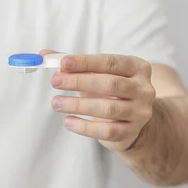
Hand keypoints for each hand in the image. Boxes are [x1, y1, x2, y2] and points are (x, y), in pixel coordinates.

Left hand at [41, 50, 155, 151]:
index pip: (111, 62)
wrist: (132, 120)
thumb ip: (72, 64)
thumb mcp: (96, 74)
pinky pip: (107, 130)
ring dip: (78, 105)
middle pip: (110, 84)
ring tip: (56, 103)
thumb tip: (44, 55)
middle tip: (55, 81)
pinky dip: (84, 127)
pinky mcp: (131, 132)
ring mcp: (140, 113)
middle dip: (79, 82)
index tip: (62, 63)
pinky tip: (68, 121)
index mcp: (137, 68)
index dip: (86, 62)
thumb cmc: (109, 91)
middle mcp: (143, 89)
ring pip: (108, 109)